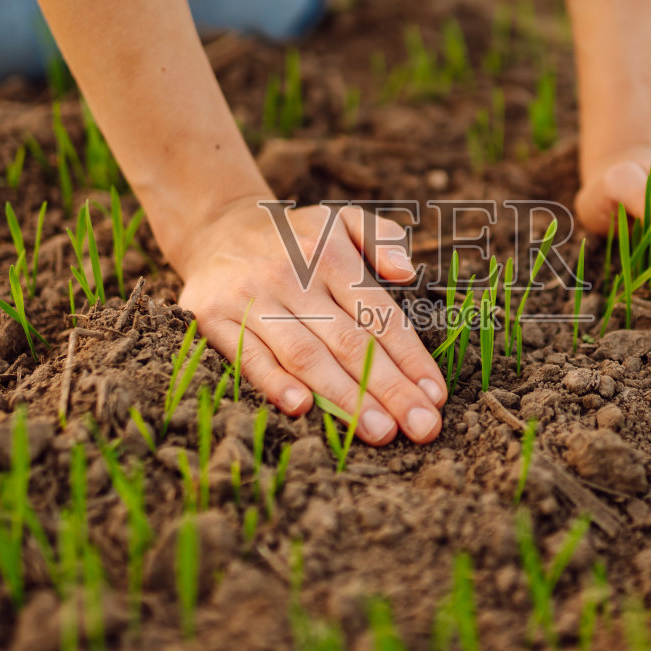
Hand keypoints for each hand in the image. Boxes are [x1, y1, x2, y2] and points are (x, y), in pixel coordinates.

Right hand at [174, 197, 446, 444]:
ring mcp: (253, 299)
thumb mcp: (341, 220)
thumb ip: (381, 238)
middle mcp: (294, 276)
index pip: (379, 315)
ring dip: (344, 397)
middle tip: (422, 428)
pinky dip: (274, 383)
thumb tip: (407, 272)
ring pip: (306, 355)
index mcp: (331, 256)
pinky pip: (250, 356)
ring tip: (379, 431)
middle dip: (390, 389)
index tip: (435, 396)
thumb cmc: (296, 237)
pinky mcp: (215, 317)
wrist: (216, 228)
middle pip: (350, 342)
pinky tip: (301, 408)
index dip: (410, 358)